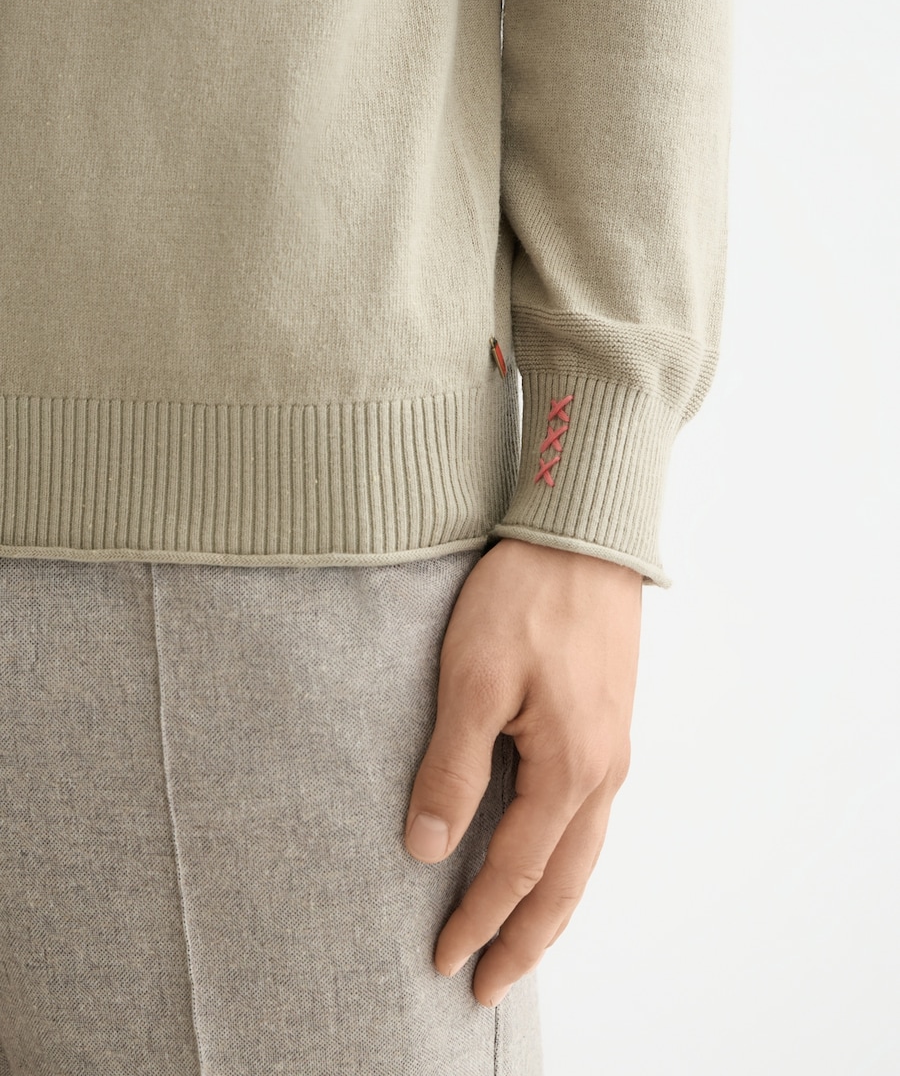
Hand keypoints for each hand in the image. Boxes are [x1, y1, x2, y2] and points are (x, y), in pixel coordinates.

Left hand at [404, 536, 642, 1007]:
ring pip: (583, 855)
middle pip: (565, 883)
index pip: (516, 869)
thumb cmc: (526, 598)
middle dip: (525, 940)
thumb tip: (427, 848)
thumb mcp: (473, 679)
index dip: (477, 920)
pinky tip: (549, 859)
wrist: (582, 536)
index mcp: (569, 767)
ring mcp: (611, 749)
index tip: (444, 961)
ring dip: (551, 907)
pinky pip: (590, 818)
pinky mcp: (607, 726)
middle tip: (489, 985)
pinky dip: (567, 861)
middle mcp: (602, 771)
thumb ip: (453, 768)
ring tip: (520, 942)